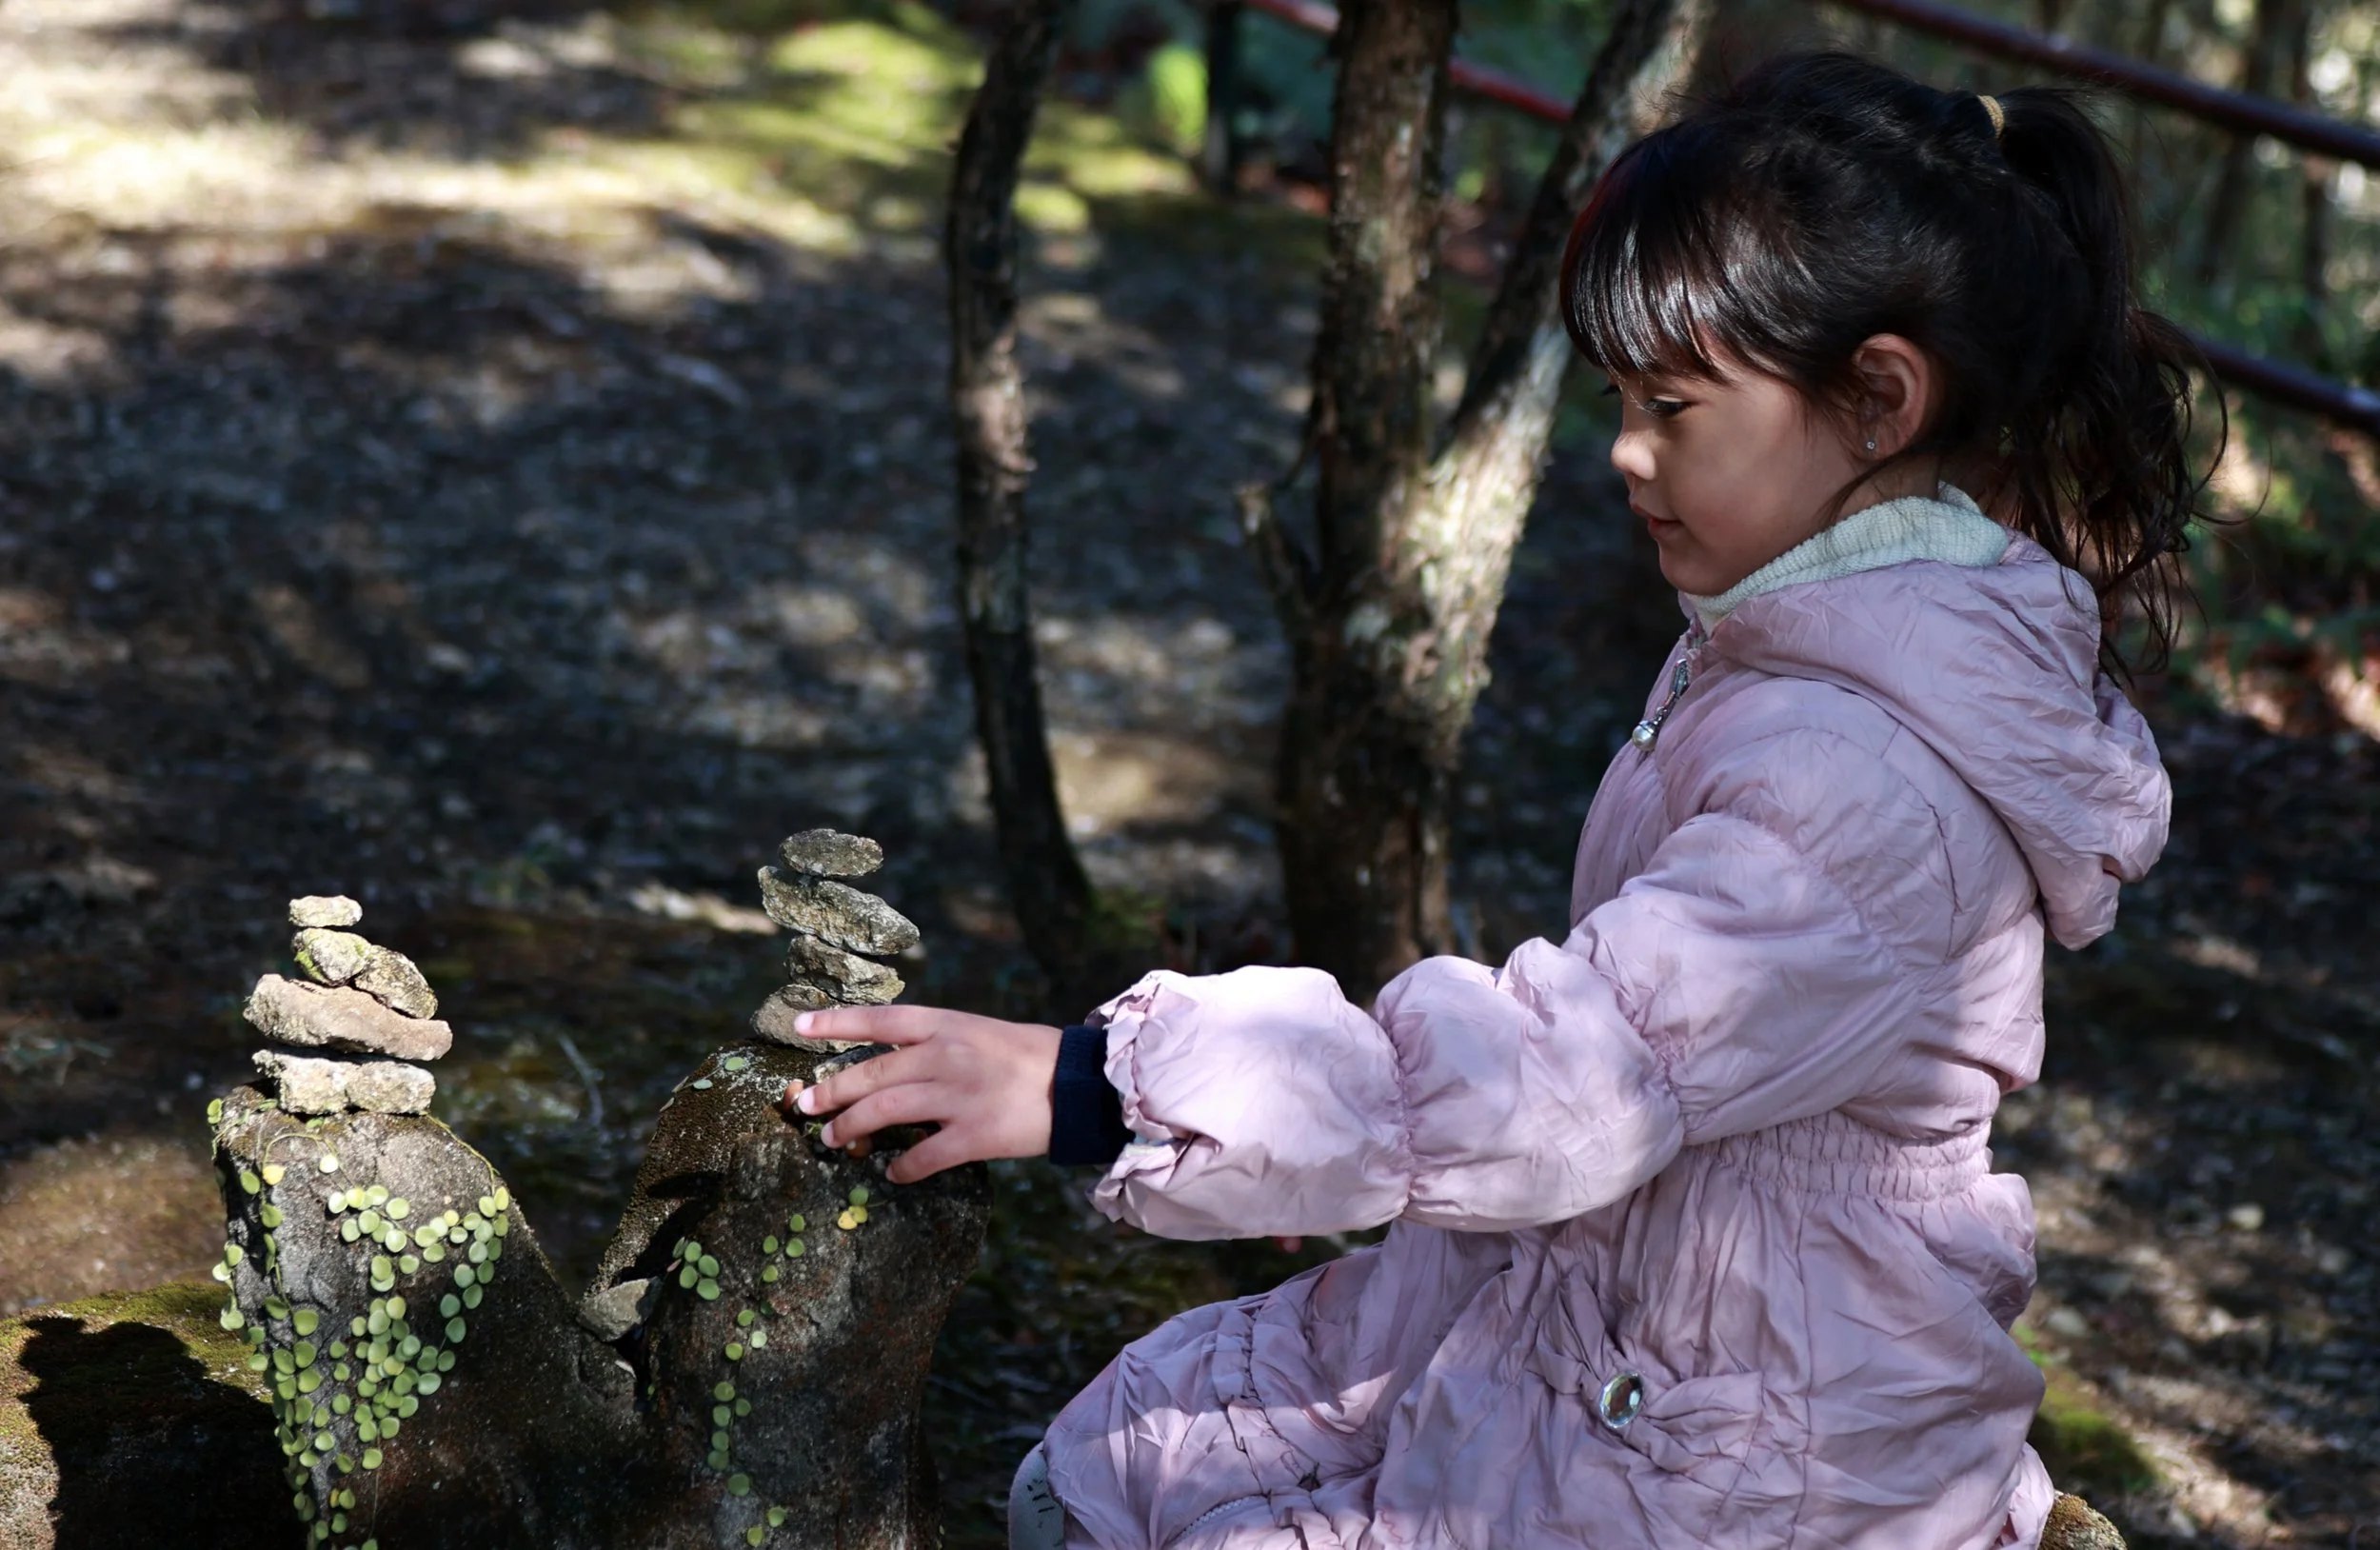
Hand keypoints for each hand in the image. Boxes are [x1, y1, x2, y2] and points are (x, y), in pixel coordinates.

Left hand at [789, 1005, 1061, 1182]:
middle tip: (805, 1107)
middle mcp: (945, 1056)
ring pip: (885, 1113)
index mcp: (946, 1024)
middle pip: (872, 1074)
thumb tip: (892, 1065)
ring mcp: (957, 1096)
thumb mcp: (978, 1032)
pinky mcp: (974, 1135)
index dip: (835, 1023)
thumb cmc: (1030, 1055)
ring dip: (852, 1129)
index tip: (799, 1028)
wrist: (1079, 1083)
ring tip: (832, 1140)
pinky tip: (892, 1173)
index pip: (879, 1019)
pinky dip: (902, 1167)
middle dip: (832, 1092)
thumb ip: (936, 1043)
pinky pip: (923, 1156)